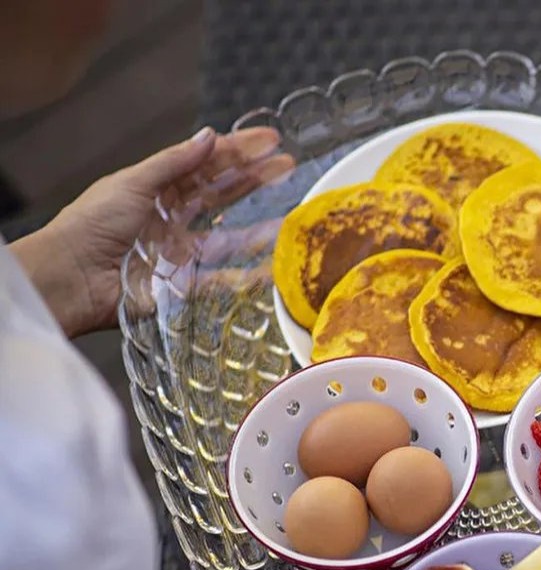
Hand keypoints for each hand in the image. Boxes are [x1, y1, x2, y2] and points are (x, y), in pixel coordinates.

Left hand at [12, 126, 293, 336]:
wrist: (73, 277)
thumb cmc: (93, 224)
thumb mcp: (132, 183)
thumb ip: (174, 163)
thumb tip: (210, 137)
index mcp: (157, 189)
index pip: (205, 165)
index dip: (237, 152)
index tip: (269, 141)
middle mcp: (172, 219)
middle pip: (221, 195)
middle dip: (254, 180)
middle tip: (288, 166)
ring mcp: (181, 252)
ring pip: (228, 236)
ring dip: (258, 224)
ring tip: (289, 214)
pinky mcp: (184, 285)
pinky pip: (222, 278)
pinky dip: (246, 273)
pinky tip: (270, 264)